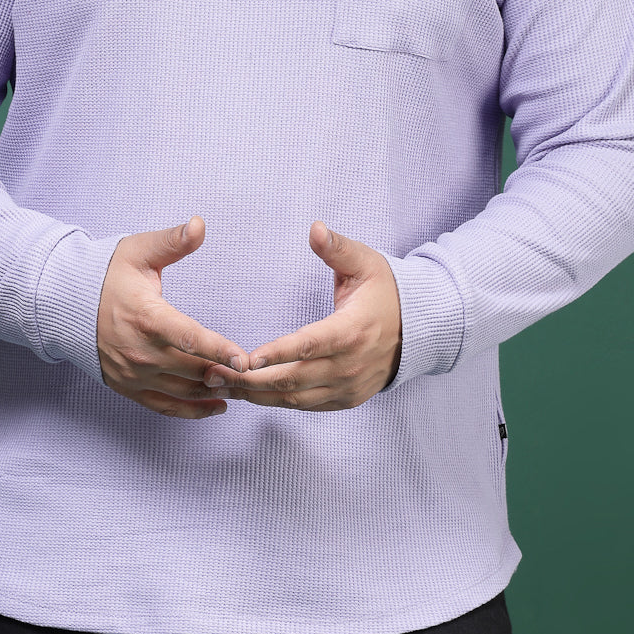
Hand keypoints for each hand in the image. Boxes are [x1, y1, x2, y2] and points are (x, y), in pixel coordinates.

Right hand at [97, 215, 248, 418]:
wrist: (65, 302)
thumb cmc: (107, 274)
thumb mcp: (139, 251)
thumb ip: (172, 241)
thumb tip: (199, 224)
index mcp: (146, 317)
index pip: (189, 338)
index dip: (218, 349)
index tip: (244, 358)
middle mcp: (140, 351)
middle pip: (192, 369)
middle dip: (225, 373)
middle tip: (255, 374)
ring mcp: (133, 374)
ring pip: (183, 390)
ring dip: (214, 392)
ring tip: (243, 387)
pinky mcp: (128, 387)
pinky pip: (165, 407)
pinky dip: (192, 411)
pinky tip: (217, 407)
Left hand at [205, 222, 401, 411]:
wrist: (420, 329)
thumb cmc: (385, 291)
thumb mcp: (365, 262)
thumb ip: (337, 248)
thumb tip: (314, 228)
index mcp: (352, 330)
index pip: (309, 345)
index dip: (277, 353)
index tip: (247, 358)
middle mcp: (349, 365)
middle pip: (294, 379)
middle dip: (250, 379)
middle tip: (213, 372)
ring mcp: (348, 387)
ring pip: (295, 399)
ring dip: (256, 394)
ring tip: (220, 384)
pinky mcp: (346, 399)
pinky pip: (306, 406)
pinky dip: (276, 401)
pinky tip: (249, 394)